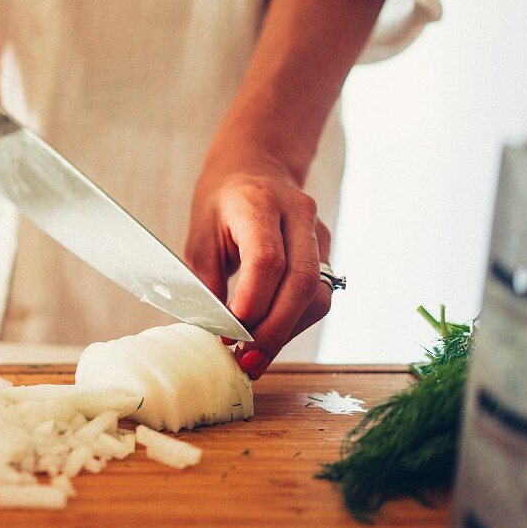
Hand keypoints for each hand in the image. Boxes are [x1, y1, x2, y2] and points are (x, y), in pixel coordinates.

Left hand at [184, 146, 331, 379]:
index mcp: (259, 203)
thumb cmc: (220, 204)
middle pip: (302, 281)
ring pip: (318, 294)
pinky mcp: (326, 253)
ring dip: (288, 332)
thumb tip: (213, 333)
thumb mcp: (200, 236)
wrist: (256, 167)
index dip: (253, 301)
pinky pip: (319, 295)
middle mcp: (298, 214)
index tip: (231, 333)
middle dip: (275, 329)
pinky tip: (269, 338)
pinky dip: (295, 323)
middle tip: (247, 359)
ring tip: (255, 357)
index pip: (267, 259)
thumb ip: (207, 282)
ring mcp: (318, 233)